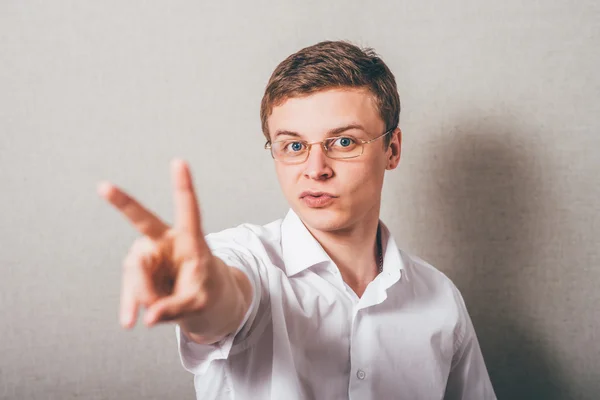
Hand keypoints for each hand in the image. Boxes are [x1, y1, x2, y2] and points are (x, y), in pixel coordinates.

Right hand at [97, 159, 240, 332]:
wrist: (203, 302)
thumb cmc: (208, 294)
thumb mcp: (200, 304)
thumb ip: (177, 308)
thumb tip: (149, 315)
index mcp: (192, 241)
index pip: (188, 211)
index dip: (183, 187)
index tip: (179, 162)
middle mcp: (167, 241)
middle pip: (144, 227)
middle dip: (123, 203)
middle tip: (103, 187)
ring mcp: (150, 255)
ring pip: (136, 271)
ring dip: (143, 295)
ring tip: (155, 315)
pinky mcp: (139, 270)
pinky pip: (131, 287)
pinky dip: (131, 304)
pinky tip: (129, 321)